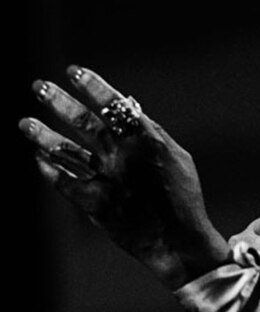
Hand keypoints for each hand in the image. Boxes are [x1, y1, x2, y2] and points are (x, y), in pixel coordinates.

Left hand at [19, 65, 230, 288]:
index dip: (91, 84)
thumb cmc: (183, 197)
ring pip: (65, 151)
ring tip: (24, 123)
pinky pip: (63, 182)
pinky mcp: (94, 204)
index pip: (113, 104)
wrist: (177, 241)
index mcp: (146, 141)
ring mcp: (105, 180)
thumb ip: (153, 133)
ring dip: (42, 135)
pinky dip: (49, 169)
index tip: (73, 70)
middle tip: (38, 86)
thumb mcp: (178, 158)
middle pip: (83, 122)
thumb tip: (130, 108)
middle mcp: (122, 157)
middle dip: (57, 101)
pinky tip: (39, 159)